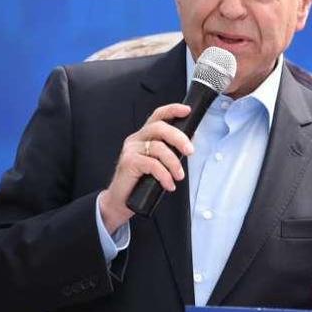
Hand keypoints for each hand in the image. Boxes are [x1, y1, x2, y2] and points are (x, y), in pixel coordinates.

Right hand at [99, 103, 194, 232]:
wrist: (121, 201)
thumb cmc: (142, 181)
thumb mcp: (159, 163)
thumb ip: (171, 150)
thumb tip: (190, 141)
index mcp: (144, 135)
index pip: (158, 116)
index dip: (172, 110)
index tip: (187, 110)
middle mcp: (136, 139)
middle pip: (160, 128)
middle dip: (179, 138)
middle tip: (190, 151)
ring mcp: (131, 150)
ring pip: (158, 147)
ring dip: (174, 163)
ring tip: (179, 176)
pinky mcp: (128, 162)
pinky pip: (152, 164)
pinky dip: (165, 175)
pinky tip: (169, 185)